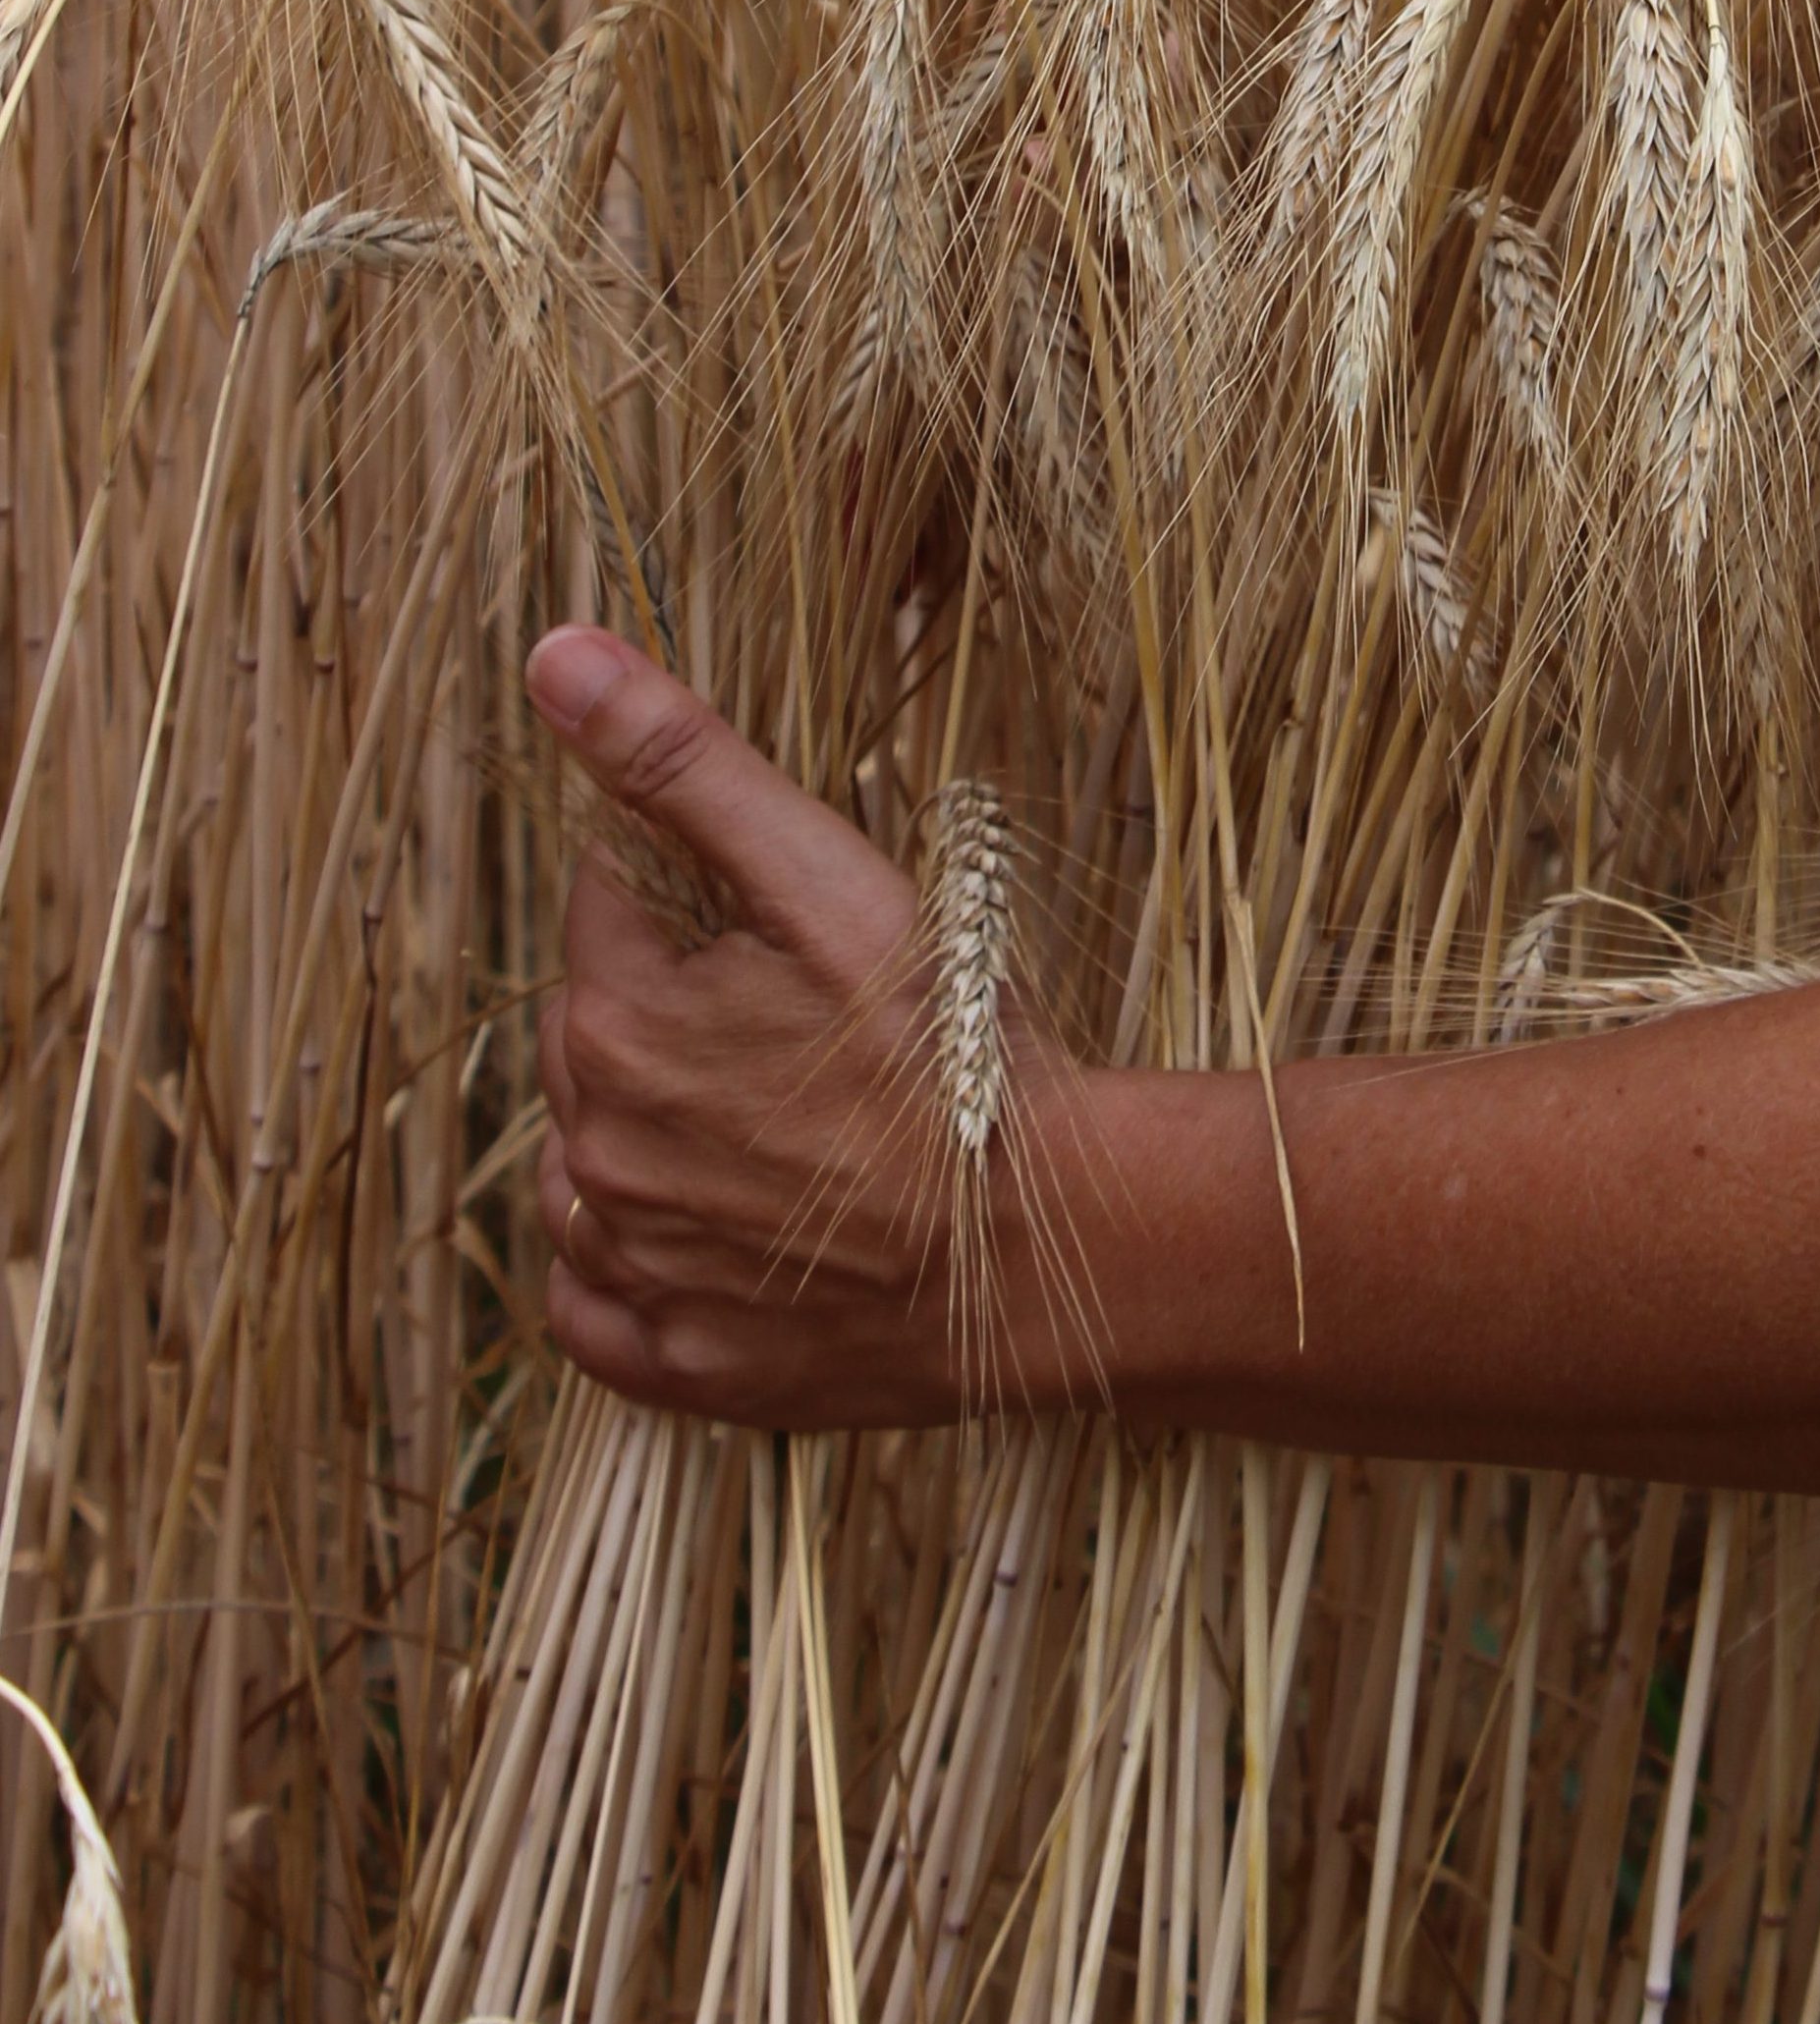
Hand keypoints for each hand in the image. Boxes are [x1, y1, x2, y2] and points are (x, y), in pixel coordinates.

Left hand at [528, 625, 1050, 1425]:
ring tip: (786, 1134)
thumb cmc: (960, 1058)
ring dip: (652, 1143)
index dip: (696, 914)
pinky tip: (722, 1239)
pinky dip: (635, 1273)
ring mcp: (641, 1274)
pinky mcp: (687, 1370)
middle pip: (597, 1045)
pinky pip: (600, 1313)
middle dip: (676, 1023)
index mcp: (615, 1026)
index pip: (604, 916)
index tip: (789, 942)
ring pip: (592, 1175)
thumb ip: (683, 766)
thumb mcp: (830, 883)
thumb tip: (554, 652)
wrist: (1061, 1249)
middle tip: (811, 1037)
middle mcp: (598, 1157)